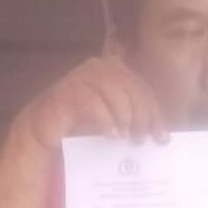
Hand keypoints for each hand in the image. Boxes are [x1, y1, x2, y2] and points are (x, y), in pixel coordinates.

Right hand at [16, 54, 168, 154]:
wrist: (45, 131)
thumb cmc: (82, 126)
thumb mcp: (114, 119)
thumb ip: (133, 117)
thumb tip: (161, 134)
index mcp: (114, 70)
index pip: (142, 89)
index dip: (154, 113)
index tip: (162, 138)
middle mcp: (99, 68)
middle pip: (131, 87)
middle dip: (142, 115)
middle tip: (142, 139)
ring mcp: (81, 77)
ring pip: (113, 91)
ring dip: (124, 116)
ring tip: (126, 138)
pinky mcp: (66, 92)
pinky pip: (91, 102)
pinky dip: (104, 120)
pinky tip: (110, 136)